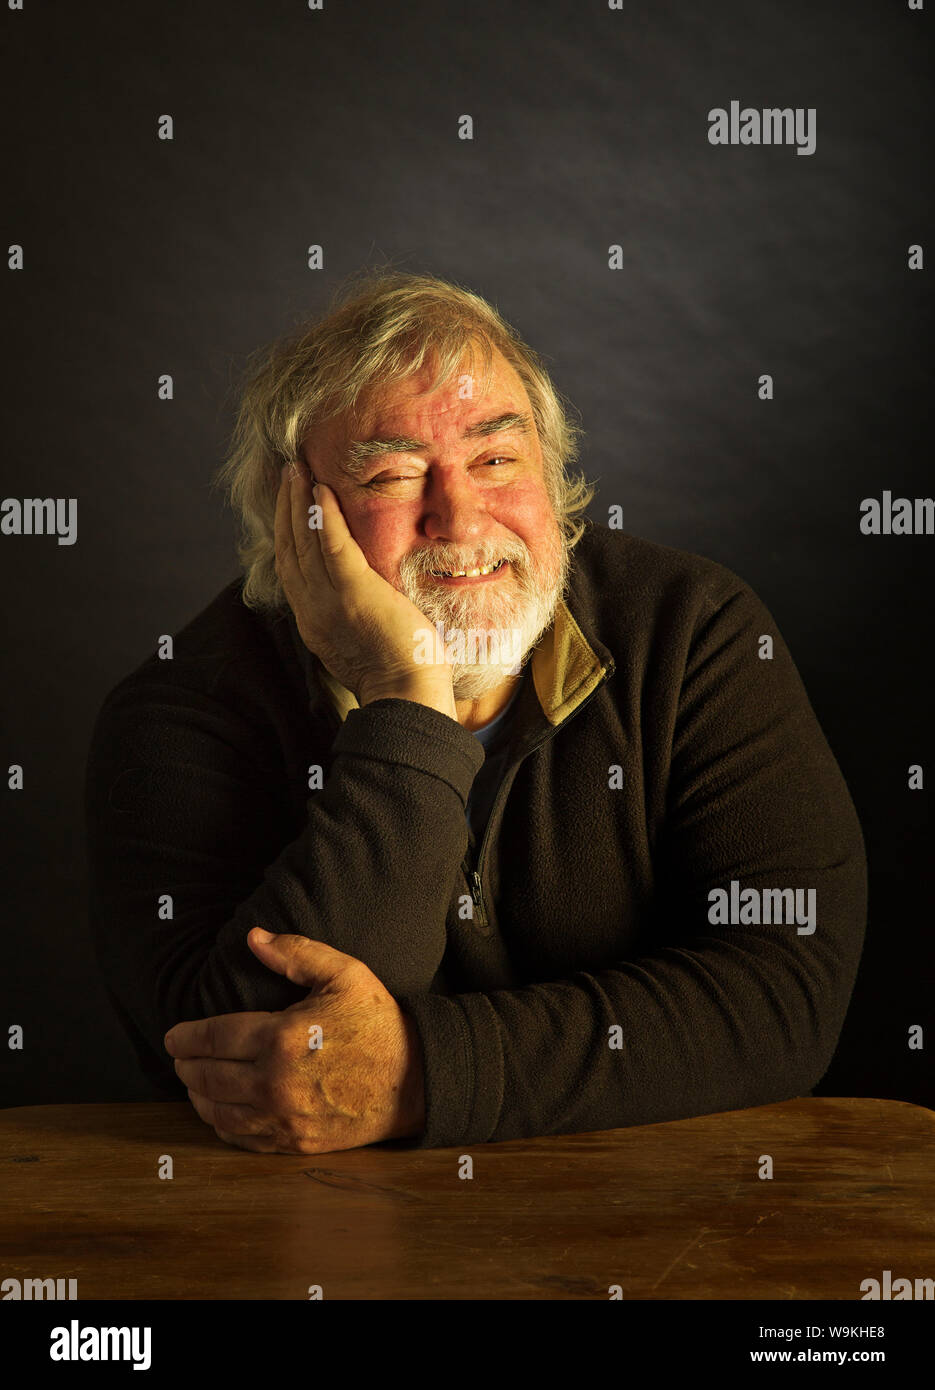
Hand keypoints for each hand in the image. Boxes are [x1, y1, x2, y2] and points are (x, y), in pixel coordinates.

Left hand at [164, 929, 425, 1153]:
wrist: (415, 1079)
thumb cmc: (378, 1022)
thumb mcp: (344, 974)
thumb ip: (296, 953)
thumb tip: (253, 937)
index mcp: (282, 1037)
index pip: (215, 1037)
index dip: (186, 1037)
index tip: (173, 1036)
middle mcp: (275, 1082)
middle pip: (208, 1077)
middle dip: (186, 1066)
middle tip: (179, 1058)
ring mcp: (283, 1117)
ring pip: (219, 1112)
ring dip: (197, 1097)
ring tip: (192, 1083)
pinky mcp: (294, 1141)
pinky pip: (243, 1138)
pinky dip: (222, 1125)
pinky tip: (219, 1112)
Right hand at [274, 459, 454, 711]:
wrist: (406, 696)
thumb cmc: (399, 674)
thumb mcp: (361, 643)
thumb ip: (353, 616)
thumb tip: (365, 596)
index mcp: (313, 621)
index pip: (291, 566)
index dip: (286, 531)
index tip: (289, 503)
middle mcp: (311, 609)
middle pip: (289, 547)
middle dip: (285, 507)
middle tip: (287, 472)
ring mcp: (329, 601)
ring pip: (304, 541)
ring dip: (298, 501)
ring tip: (297, 469)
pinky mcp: (354, 593)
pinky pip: (333, 546)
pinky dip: (324, 516)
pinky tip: (320, 489)